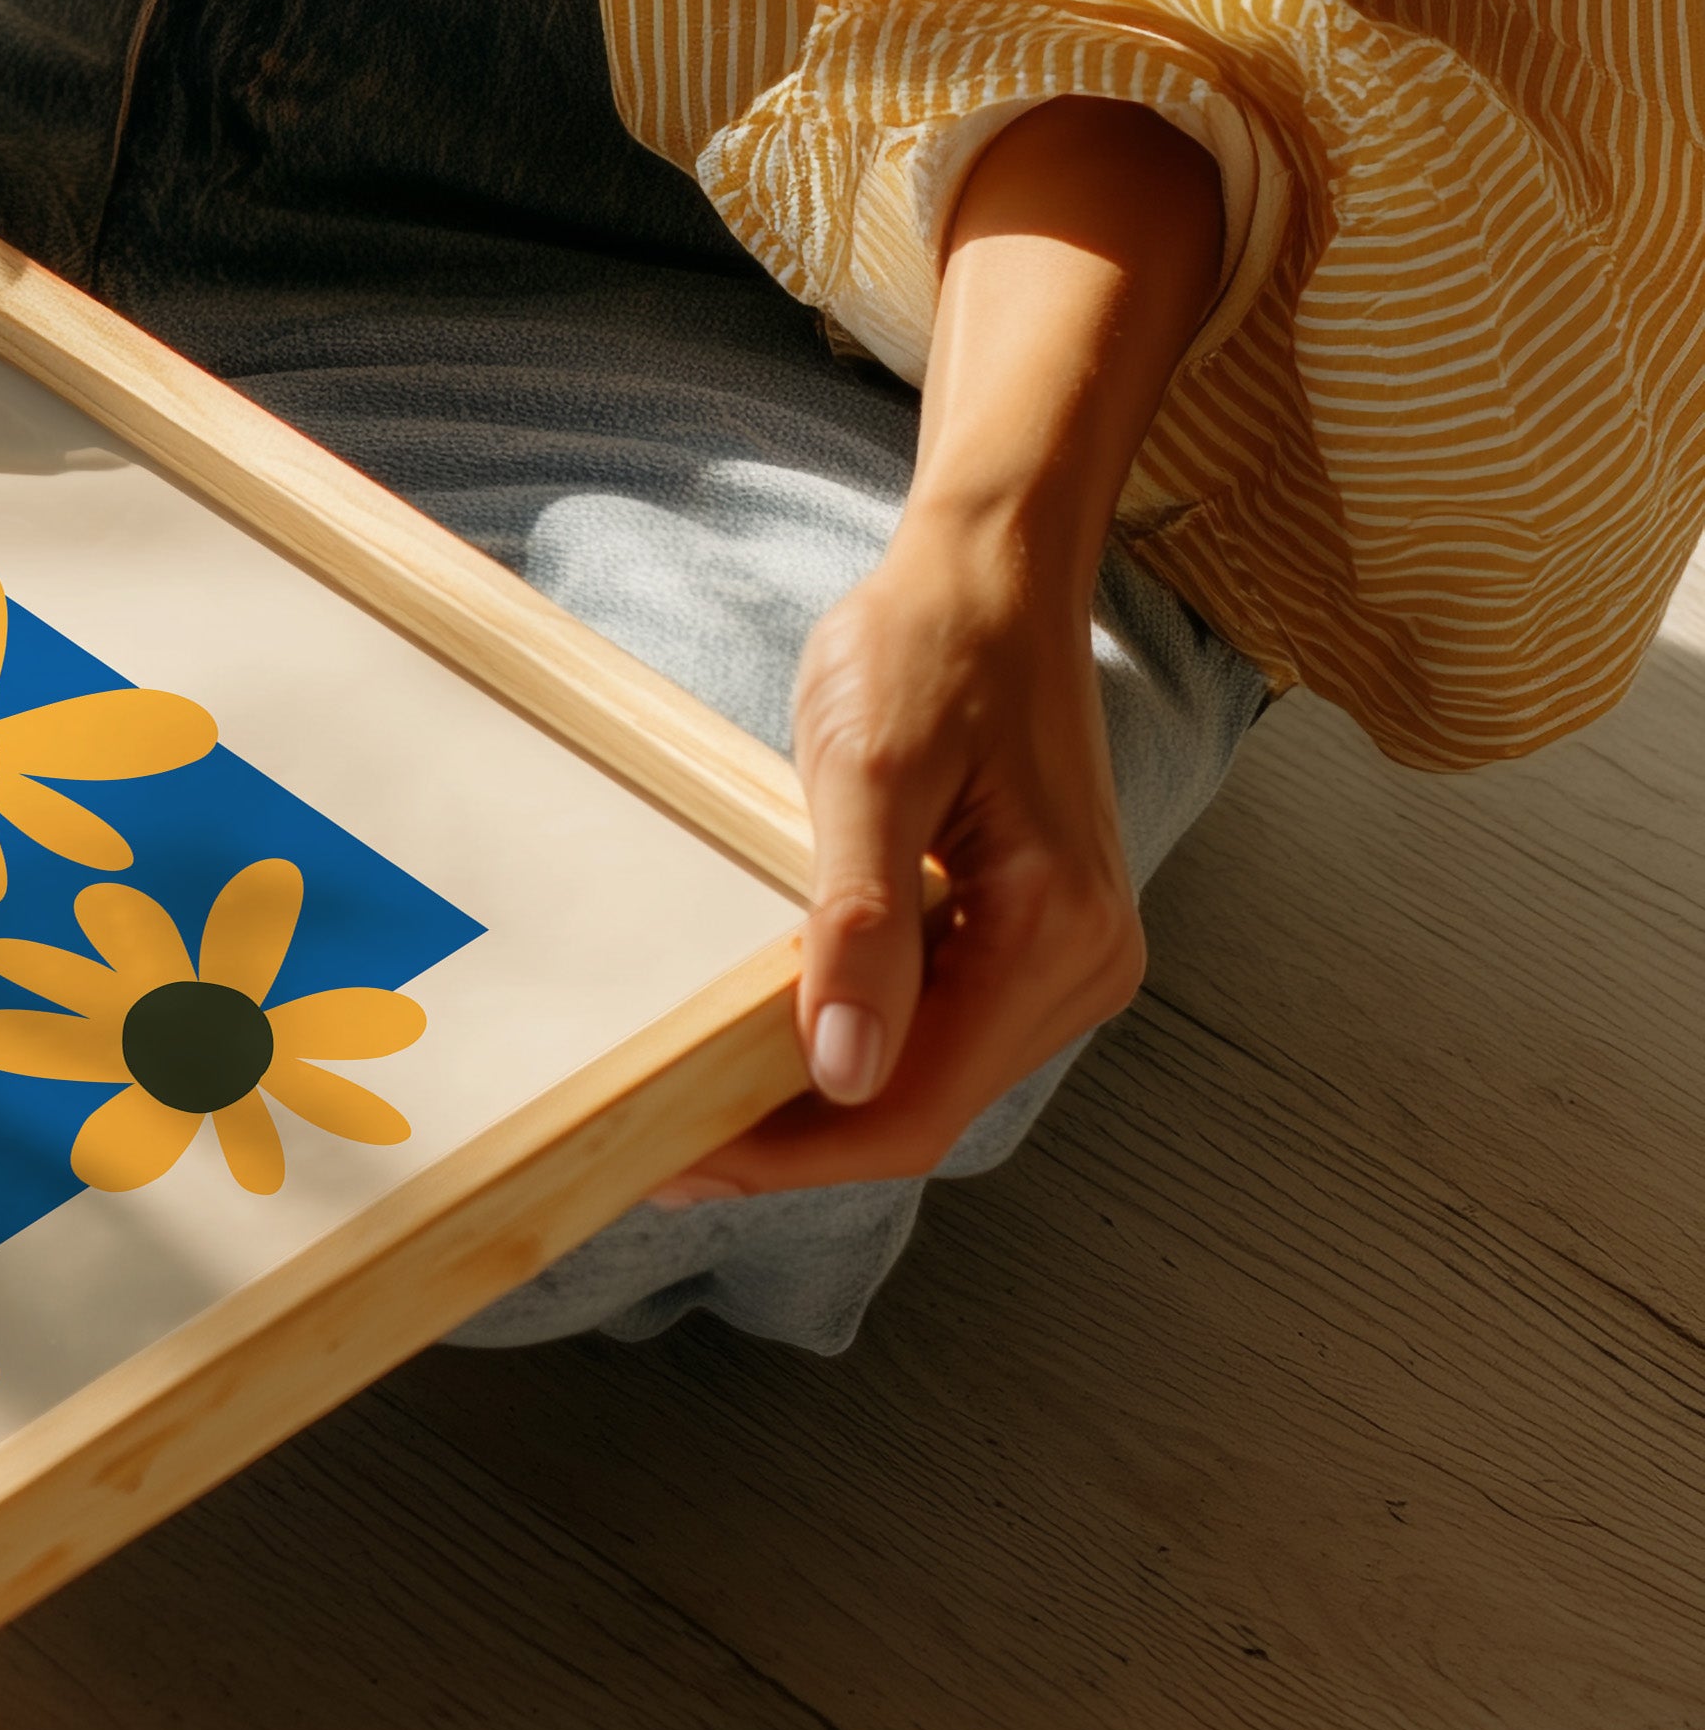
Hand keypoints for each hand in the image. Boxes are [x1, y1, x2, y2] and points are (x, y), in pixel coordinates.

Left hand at [667, 90, 1229, 1198]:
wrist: (993, 568)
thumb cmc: (928, 643)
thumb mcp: (871, 768)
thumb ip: (859, 920)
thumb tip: (846, 1070)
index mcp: (1057, 938)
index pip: (911, 1108)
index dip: (786, 1154)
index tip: (665, 1161)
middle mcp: (1084, 968)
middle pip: (918, 1108)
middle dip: (788, 1140)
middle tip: (645, 1144)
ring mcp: (1064, 956)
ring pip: (924, 1077)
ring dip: (813, 1101)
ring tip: (686, 1103)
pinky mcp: (1030, 934)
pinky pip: (933, 1024)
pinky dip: (847, 1042)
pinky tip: (759, 1040)